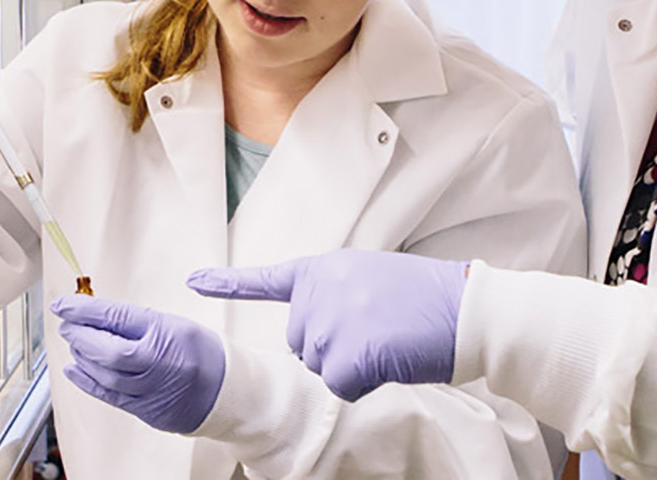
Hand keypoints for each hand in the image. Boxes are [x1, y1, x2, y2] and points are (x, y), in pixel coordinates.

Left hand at [52, 294, 226, 433]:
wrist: (228, 391)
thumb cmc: (202, 352)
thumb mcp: (175, 324)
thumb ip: (137, 322)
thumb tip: (95, 316)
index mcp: (167, 333)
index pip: (117, 318)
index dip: (84, 311)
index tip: (63, 305)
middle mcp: (160, 363)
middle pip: (108, 350)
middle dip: (81, 336)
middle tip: (66, 325)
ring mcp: (153, 391)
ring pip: (106, 375)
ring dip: (83, 358)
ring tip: (74, 345)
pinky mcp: (147, 412)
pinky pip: (111, 397)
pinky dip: (88, 383)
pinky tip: (74, 370)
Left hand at [189, 250, 464, 400]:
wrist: (465, 309)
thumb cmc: (427, 300)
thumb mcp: (371, 280)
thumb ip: (335, 297)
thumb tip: (316, 338)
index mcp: (326, 269)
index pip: (269, 279)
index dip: (227, 283)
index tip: (192, 280)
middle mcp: (319, 291)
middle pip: (301, 344)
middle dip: (334, 349)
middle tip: (378, 332)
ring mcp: (330, 322)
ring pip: (320, 368)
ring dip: (352, 366)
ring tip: (388, 342)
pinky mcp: (346, 355)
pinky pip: (340, 387)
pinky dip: (365, 384)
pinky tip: (390, 360)